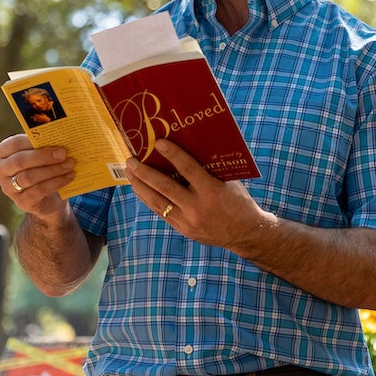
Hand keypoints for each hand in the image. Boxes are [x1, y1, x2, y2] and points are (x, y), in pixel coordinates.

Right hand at [0, 134, 74, 218]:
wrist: (48, 197)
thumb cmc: (43, 167)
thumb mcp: (41, 154)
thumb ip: (44, 145)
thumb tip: (60, 137)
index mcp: (3, 153)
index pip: (14, 144)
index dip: (32, 141)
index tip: (52, 139)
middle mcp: (1, 170)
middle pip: (19, 161)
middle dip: (43, 156)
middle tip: (63, 153)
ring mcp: (8, 188)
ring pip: (29, 177)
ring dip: (52, 170)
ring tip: (69, 164)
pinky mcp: (21, 201)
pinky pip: (38, 191)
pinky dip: (56, 182)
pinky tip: (69, 176)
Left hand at [124, 139, 275, 250]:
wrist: (246, 233)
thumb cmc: (239, 202)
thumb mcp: (229, 182)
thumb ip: (210, 169)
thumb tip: (190, 149)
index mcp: (212, 192)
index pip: (188, 169)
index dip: (172, 154)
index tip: (158, 142)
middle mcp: (197, 207)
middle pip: (165, 187)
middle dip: (145, 172)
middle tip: (131, 159)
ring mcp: (188, 221)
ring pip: (157, 202)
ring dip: (141, 186)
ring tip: (130, 172)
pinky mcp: (183, 229)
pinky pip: (161, 212)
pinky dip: (149, 199)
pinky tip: (140, 189)